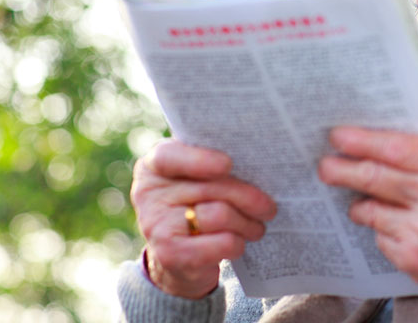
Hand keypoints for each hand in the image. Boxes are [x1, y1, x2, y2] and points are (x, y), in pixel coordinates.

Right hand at [130, 139, 276, 298]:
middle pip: (211, 187)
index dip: (200, 160)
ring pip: (220, 214)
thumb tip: (258, 157)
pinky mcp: (170, 254)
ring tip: (257, 226)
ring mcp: (155, 225)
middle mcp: (148, 193)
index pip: (169, 157)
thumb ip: (215, 162)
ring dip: (248, 223)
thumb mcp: (199, 178)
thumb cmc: (198, 205)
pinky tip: (239, 243)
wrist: (179, 260)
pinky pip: (222, 243)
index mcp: (154, 166)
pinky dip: (238, 243)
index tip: (228, 164)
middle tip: (268, 207)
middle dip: (248, 197)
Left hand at [317, 106, 417, 304]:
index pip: (399, 147)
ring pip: (371, 209)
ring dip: (359, 202)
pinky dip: (382, 230)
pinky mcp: (414, 259)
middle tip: (325, 165)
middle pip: (374, 176)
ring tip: (359, 198)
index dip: (364, 140)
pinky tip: (395, 227)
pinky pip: (381, 237)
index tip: (340, 135)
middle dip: (342, 169)